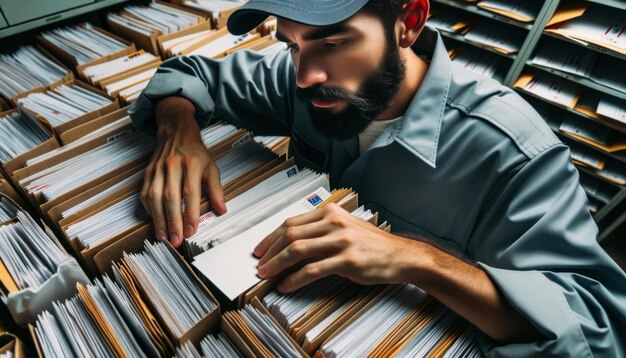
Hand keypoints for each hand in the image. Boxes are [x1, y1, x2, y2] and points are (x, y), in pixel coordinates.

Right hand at [140, 97, 226, 247]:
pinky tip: (155, 221)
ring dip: (158, 219)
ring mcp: (158, 169)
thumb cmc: (196, 153)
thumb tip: (222, 209)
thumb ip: (216, 189)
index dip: (190, 213)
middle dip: (173, 221)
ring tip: (163, 236)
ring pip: (155, 197)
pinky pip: (145, 193)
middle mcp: (172, 166)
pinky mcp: (148, 173)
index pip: (190, 192)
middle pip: (171, 197)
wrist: (176, 132)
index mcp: (192, 164)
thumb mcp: (212, 167)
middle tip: (176, 240)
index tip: (191, 231)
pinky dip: (150, 209)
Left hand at [253, 203, 425, 292]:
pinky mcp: (347, 260)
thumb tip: (292, 242)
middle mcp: (334, 222)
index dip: (271, 237)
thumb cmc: (372, 244)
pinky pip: (312, 269)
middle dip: (270, 251)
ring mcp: (341, 240)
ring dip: (277, 264)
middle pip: (290, 235)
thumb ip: (321, 229)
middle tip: (260, 264)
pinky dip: (294, 279)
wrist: (400, 255)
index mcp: (330, 212)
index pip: (291, 222)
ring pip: (297, 250)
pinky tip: (286, 284)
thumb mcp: (345, 227)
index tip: (261, 249)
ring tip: (267, 274)